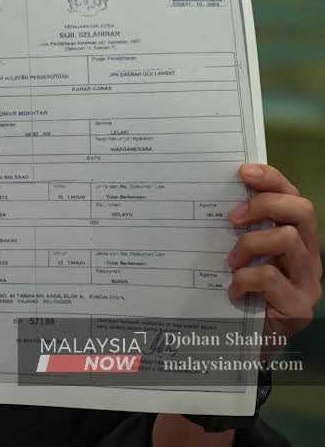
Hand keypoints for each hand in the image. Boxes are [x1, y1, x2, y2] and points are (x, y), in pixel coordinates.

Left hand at [226, 163, 322, 347]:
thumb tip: (209, 200)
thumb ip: (236, 232)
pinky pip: (270, 277)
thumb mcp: (237, 256)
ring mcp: (307, 282)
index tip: (243, 171)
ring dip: (250, 244)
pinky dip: (245, 279)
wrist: (244, 345)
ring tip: (230, 262)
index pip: (293, 198)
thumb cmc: (239, 294)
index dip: (273, 179)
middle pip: (302, 210)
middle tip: (231, 218)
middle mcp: (308, 256)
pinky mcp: (298, 306)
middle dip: (265, 204)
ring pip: (288, 239)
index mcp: (294, 239)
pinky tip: (233, 290)